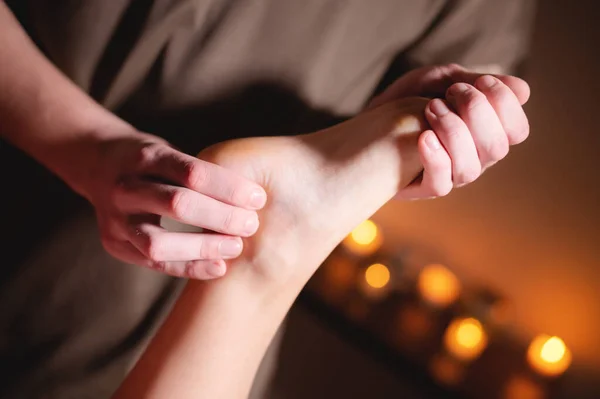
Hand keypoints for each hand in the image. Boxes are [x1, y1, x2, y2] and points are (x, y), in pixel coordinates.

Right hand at [77, 131, 266, 278]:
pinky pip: (155, 263)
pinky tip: (219, 267)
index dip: (228, 187)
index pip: (191, 173)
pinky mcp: (115, 244)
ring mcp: (115, 219)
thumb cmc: (151, 161)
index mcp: (145, 157)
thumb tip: (252, 197)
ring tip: (236, 247)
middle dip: (220, 217)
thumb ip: (199, 172)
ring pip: (159, 242)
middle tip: (251, 224)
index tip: (258, 198)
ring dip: (203, 248)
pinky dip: (190, 267)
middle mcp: (125, 187)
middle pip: (177, 205)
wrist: (98, 165)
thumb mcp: (170, 152)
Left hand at [368, 64, 530, 199]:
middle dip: (476, 112)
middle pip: (497, 147)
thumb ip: (475, 81)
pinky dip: (436, 158)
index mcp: (487, 133)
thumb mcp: (440, 81)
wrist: (368, 121)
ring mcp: (450, 175)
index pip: (517, 130)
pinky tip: (423, 137)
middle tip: (448, 94)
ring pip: (470, 168)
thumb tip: (523, 91)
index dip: (503, 104)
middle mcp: (475, 158)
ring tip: (431, 109)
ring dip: (453, 132)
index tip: (474, 82)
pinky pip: (441, 183)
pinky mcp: (424, 187)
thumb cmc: (409, 100)